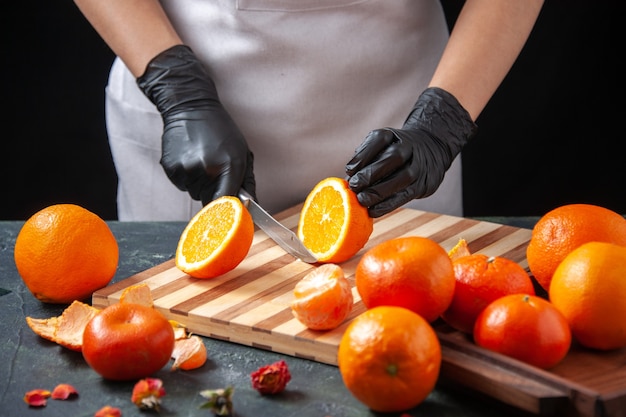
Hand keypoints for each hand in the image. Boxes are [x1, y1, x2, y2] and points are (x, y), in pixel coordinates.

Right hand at [137, 45, 254, 204]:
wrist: (191, 107)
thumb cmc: (221, 131)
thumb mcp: (242, 153)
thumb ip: (247, 182)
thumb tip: (250, 207)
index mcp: (228, 165)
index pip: (226, 201)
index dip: (226, 207)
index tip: (227, 208)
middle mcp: (206, 169)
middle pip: (209, 199)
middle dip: (213, 190)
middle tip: (214, 169)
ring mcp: (186, 169)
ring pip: (194, 192)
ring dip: (199, 183)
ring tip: (201, 160)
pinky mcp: (171, 168)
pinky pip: (182, 185)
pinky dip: (186, 177)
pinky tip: (189, 158)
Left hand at [346, 87, 476, 217]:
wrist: (430, 149)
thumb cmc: (394, 150)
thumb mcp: (380, 145)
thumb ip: (364, 156)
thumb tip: (348, 177)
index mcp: (394, 135)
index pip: (380, 139)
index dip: (364, 155)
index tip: (349, 170)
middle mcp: (409, 147)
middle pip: (394, 157)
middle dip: (371, 173)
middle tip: (354, 186)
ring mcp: (419, 166)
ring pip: (402, 178)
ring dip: (380, 191)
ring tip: (362, 200)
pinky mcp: (424, 184)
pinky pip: (406, 195)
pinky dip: (388, 205)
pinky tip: (373, 210)